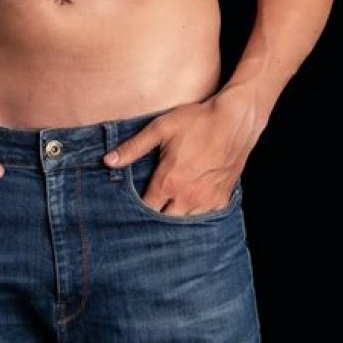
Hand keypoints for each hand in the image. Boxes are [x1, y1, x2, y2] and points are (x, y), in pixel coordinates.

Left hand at [102, 89, 259, 215]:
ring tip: (168, 207)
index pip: (147, 209)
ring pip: (185, 223)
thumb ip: (133, 148)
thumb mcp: (160, 128)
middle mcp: (187, 197)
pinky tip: (189, 204)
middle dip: (156, 216)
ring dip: (175, 217)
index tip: (133, 205)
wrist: (235, 120)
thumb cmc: (197, 121)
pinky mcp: (222, 200)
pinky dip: (195, 214)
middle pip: (165, 221)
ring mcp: (207, 201)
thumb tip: (108, 162)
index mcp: (169, 182)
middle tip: (150, 208)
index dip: (138, 210)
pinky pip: (205, 218)